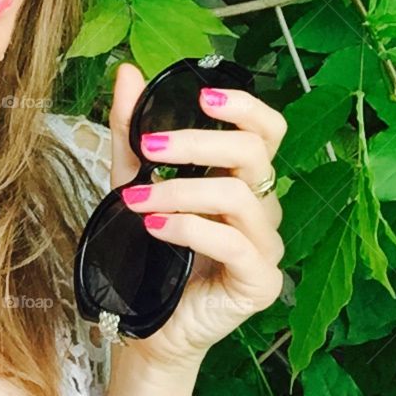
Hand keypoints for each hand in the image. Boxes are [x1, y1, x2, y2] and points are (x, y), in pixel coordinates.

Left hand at [107, 62, 287, 374]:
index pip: (268, 129)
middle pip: (253, 153)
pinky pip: (234, 244)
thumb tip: (128, 71)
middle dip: (197, 142)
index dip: (245, 106)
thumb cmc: (147, 250)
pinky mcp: (260, 283)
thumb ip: (131, 129)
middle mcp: (262, 208)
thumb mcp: (133, 179)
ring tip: (136, 198)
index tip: (202, 95)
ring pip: (238, 196)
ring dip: (181, 190)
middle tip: (148, 144)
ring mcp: (266, 246)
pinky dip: (190, 228)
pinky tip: (155, 227)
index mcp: (241, 178)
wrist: (144, 324)